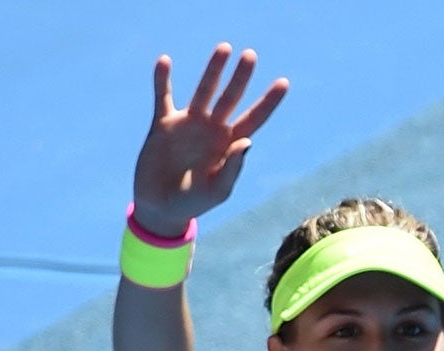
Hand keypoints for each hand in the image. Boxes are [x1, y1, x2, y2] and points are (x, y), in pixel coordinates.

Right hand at [132, 43, 287, 236]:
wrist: (159, 209)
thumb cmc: (192, 204)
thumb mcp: (216, 191)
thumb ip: (233, 168)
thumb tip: (248, 141)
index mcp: (228, 145)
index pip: (253, 118)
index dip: (268, 102)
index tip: (284, 83)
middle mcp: (211, 130)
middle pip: (230, 98)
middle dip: (240, 77)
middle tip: (250, 56)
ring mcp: (188, 124)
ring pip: (204, 91)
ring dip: (213, 70)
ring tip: (225, 48)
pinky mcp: (163, 125)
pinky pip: (163, 96)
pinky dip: (162, 79)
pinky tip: (165, 61)